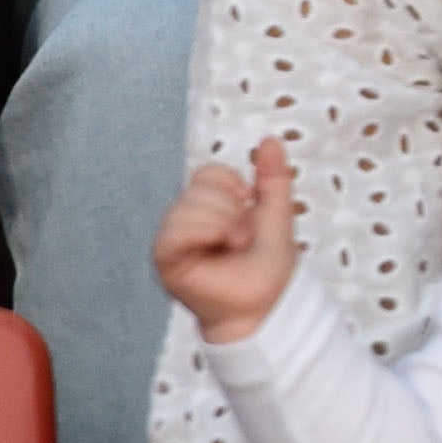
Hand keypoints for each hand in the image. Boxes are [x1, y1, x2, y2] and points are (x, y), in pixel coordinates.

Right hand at [153, 138, 302, 340]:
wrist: (266, 303)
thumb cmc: (268, 266)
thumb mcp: (276, 213)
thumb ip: (273, 177)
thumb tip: (270, 139)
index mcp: (207, 206)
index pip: (209, 172)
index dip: (233, 184)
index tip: (249, 206)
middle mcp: (184, 219)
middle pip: (198, 188)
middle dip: (231, 208)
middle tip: (243, 237)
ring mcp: (172, 239)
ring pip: (186, 207)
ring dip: (221, 222)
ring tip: (234, 245)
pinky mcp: (165, 260)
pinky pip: (172, 233)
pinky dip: (200, 232)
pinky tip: (218, 244)